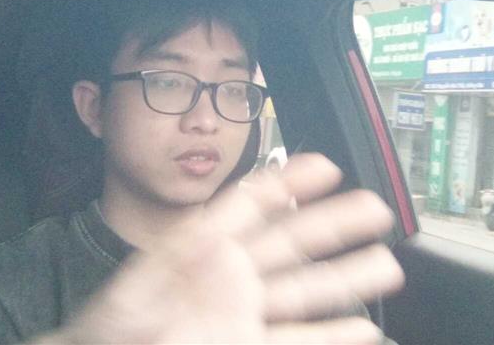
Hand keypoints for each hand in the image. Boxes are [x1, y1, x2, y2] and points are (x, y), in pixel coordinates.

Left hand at [46, 153, 403, 343]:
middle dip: (335, 223)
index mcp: (198, 249)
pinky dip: (331, 336)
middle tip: (374, 209)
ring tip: (385, 266)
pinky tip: (362, 330)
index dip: (289, 181)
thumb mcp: (134, 291)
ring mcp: (241, 314)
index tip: (326, 167)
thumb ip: (180, 267)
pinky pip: (296, 339)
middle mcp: (228, 278)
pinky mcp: (247, 344)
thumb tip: (224, 247)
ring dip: (346, 278)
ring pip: (305, 291)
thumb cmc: (108, 330)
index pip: (250, 203)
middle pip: (290, 242)